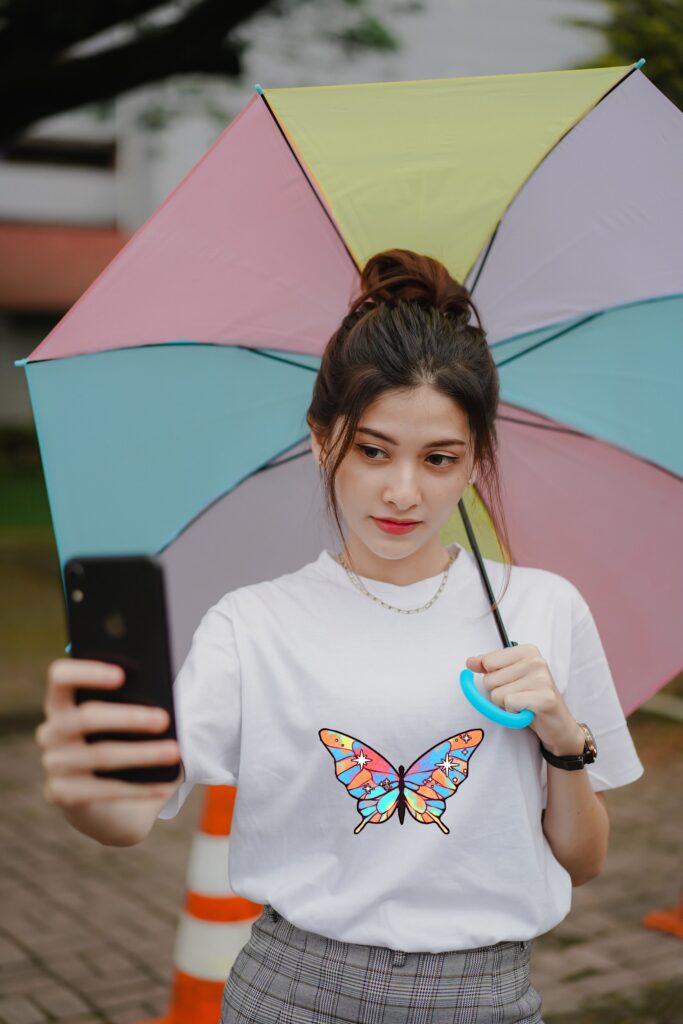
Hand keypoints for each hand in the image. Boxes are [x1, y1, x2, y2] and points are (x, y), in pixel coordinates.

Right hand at [36, 658, 181, 808]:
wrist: (103, 802)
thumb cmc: (120, 744)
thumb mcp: (125, 723)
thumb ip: (133, 704)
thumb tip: (160, 703)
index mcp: (61, 702)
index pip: (61, 677)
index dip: (88, 672)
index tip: (122, 675)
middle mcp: (50, 731)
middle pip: (86, 717)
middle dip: (129, 717)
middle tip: (164, 719)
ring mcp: (53, 764)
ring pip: (101, 754)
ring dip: (142, 753)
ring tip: (174, 751)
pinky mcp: (60, 794)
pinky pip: (103, 790)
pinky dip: (138, 788)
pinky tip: (164, 786)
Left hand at [465, 645, 584, 754]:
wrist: (557, 724)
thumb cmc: (531, 698)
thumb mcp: (509, 677)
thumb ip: (488, 667)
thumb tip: (469, 662)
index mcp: (527, 651)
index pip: (487, 661)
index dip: (492, 677)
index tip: (509, 682)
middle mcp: (536, 661)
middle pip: (490, 679)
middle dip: (499, 692)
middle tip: (518, 696)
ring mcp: (542, 679)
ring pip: (497, 694)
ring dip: (506, 705)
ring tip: (523, 704)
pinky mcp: (544, 698)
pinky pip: (509, 704)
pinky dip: (513, 713)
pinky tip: (527, 711)